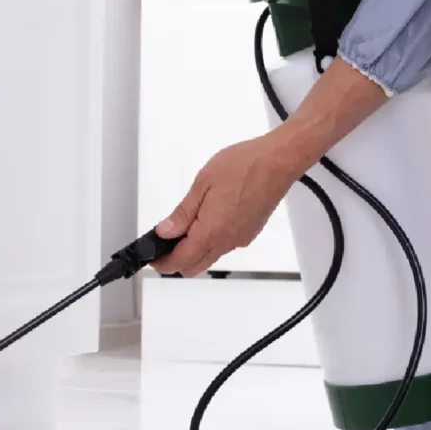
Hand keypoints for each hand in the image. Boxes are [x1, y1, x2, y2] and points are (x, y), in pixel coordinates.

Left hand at [151, 135, 297, 277]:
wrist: (278, 162)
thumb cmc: (245, 166)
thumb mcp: (203, 183)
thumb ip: (183, 213)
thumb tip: (165, 231)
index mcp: (212, 231)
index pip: (180, 260)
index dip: (162, 262)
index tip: (152, 255)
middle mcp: (228, 241)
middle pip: (195, 267)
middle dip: (175, 262)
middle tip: (162, 245)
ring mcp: (241, 238)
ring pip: (210, 257)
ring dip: (193, 251)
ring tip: (184, 227)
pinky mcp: (250, 232)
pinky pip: (225, 246)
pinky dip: (210, 242)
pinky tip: (207, 220)